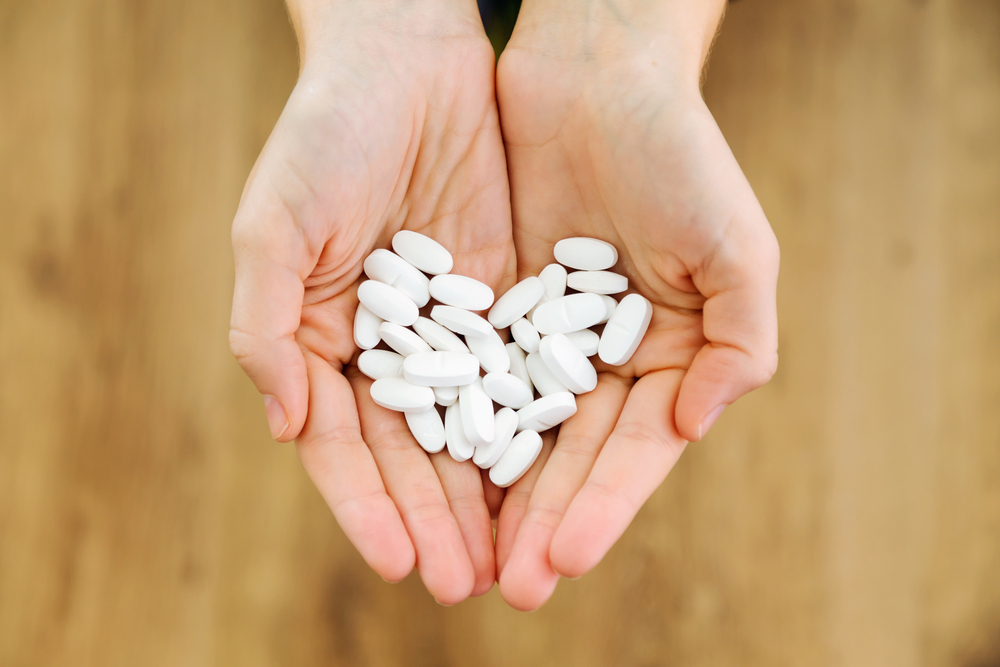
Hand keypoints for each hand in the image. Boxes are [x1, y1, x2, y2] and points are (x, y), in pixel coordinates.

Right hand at [228, 0, 514, 603]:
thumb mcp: (274, 225)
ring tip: (512, 559)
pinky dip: (535, 427)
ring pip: (474, 427)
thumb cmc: (326, 135)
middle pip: (414, 452)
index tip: (397, 562)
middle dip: (436, 520)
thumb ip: (267, 325)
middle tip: (464, 585)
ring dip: (489, 495)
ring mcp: (453, 328)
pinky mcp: (508, 300)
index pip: (344, 444)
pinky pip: (523, 373)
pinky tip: (554, 477)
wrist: (409, 60)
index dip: (366, 505)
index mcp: (323, 341)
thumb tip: (286, 427)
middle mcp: (389, 348)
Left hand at [493, 0, 778, 609]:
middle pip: (568, 455)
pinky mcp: (492, 306)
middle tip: (505, 587)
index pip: (634, 451)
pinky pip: (468, 372)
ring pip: (513, 428)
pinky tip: (428, 470)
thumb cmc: (678, 154)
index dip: (602, 507)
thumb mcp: (739, 246)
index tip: (565, 559)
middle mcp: (605, 359)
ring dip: (491, 494)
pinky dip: (450, 421)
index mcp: (671, 358)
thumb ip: (741, 340)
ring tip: (465, 554)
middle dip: (540, 521)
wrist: (595, 78)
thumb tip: (693, 424)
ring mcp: (544, 337)